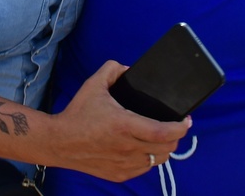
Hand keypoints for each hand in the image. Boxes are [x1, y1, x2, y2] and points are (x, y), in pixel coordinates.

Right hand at [49, 61, 189, 181]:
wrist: (58, 142)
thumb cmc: (77, 113)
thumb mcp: (93, 85)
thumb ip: (112, 69)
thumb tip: (128, 68)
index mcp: (124, 125)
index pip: (163, 132)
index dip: (180, 127)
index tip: (186, 120)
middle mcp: (127, 147)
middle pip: (166, 148)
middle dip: (175, 137)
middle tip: (175, 127)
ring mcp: (123, 164)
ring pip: (157, 161)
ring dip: (163, 149)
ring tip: (162, 139)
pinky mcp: (118, 175)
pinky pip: (143, 169)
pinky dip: (149, 160)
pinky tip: (145, 150)